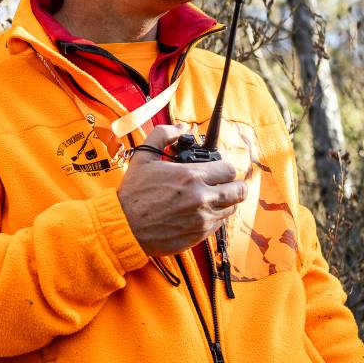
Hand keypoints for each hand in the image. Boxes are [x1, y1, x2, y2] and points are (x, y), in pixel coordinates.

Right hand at [117, 124, 246, 255]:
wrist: (124, 225)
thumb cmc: (133, 193)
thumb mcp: (144, 157)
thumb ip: (164, 135)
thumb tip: (182, 127)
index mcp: (191, 176)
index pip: (229, 169)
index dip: (225, 167)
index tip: (218, 170)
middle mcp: (201, 197)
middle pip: (239, 190)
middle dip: (234, 185)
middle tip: (223, 184)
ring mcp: (202, 218)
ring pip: (232, 208)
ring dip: (224, 201)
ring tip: (210, 198)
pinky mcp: (199, 235)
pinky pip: (219, 224)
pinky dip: (214, 217)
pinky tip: (199, 212)